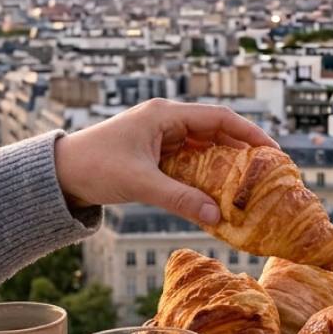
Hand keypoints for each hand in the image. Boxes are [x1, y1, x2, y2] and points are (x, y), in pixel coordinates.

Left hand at [53, 99, 276, 224]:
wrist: (59, 174)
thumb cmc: (94, 167)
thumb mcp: (140, 183)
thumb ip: (179, 199)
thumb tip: (217, 218)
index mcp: (165, 115)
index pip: (218, 118)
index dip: (249, 133)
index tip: (273, 151)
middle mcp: (166, 120)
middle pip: (216, 131)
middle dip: (242, 151)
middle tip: (269, 172)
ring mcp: (161, 137)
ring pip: (204, 148)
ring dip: (225, 166)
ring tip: (251, 185)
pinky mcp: (155, 154)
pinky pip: (190, 162)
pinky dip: (206, 176)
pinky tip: (219, 194)